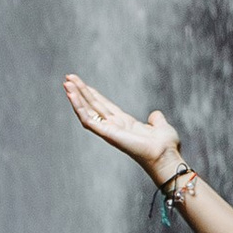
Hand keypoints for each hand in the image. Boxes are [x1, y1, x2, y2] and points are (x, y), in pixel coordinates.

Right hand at [62, 73, 182, 181]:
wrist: (166, 155)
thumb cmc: (165, 146)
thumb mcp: (161, 126)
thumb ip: (156, 120)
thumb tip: (155, 115)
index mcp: (124, 123)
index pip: (104, 106)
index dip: (92, 94)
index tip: (82, 84)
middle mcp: (114, 126)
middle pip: (93, 105)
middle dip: (80, 92)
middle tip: (68, 78)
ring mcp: (109, 130)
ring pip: (87, 111)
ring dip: (76, 97)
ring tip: (66, 83)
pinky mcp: (106, 134)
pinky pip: (88, 119)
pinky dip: (78, 107)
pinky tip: (71, 95)